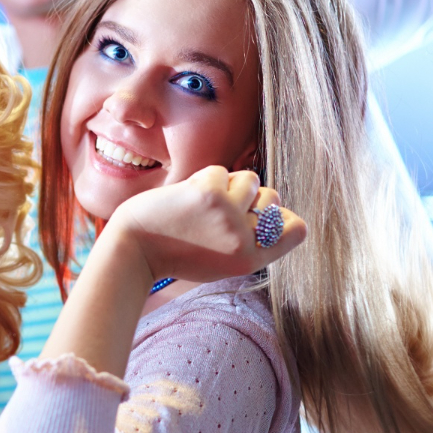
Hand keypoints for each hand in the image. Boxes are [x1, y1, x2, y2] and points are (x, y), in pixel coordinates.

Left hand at [108, 166, 305, 282]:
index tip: (259, 216)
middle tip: (218, 212)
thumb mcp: (223, 260)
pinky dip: (204, 179)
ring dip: (227, 185)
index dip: (282, 216)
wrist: (135, 249)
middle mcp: (245, 240)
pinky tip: (185, 197)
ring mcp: (228, 215)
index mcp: (251, 261)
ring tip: (201, 204)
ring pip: (249, 180)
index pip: (296, 229)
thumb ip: (251, 238)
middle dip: (249, 196)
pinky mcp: (210, 193)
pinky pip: (221, 171)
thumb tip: (273, 204)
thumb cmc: (178, 252)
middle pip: (272, 198)